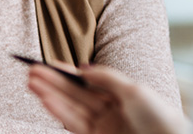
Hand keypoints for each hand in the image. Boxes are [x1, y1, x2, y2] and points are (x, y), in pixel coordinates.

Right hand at [27, 64, 190, 133]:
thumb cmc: (159, 118)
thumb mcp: (135, 89)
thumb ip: (107, 78)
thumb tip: (84, 69)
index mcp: (121, 97)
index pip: (88, 83)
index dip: (68, 74)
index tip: (49, 64)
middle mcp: (110, 112)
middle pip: (76, 95)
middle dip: (53, 83)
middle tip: (32, 71)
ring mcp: (103, 127)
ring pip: (70, 108)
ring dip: (50, 95)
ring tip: (32, 82)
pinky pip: (73, 124)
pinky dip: (58, 111)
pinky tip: (46, 99)